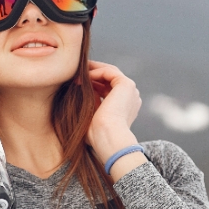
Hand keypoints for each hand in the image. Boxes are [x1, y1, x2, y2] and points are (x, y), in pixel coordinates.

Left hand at [87, 60, 146, 179]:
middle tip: (77, 72)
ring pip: (110, 73)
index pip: (109, 89)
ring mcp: (131, 91)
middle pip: (110, 79)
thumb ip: (92, 102)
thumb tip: (82, 87)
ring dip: (93, 71)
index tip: (77, 83)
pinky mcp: (127, 85)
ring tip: (78, 72)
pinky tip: (84, 76)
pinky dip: (96, 71)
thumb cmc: (98, 135)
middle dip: (93, 74)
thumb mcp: (93, 116)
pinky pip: (109, 72)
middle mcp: (131, 98)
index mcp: (126, 108)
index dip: (93, 84)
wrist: (107, 138)